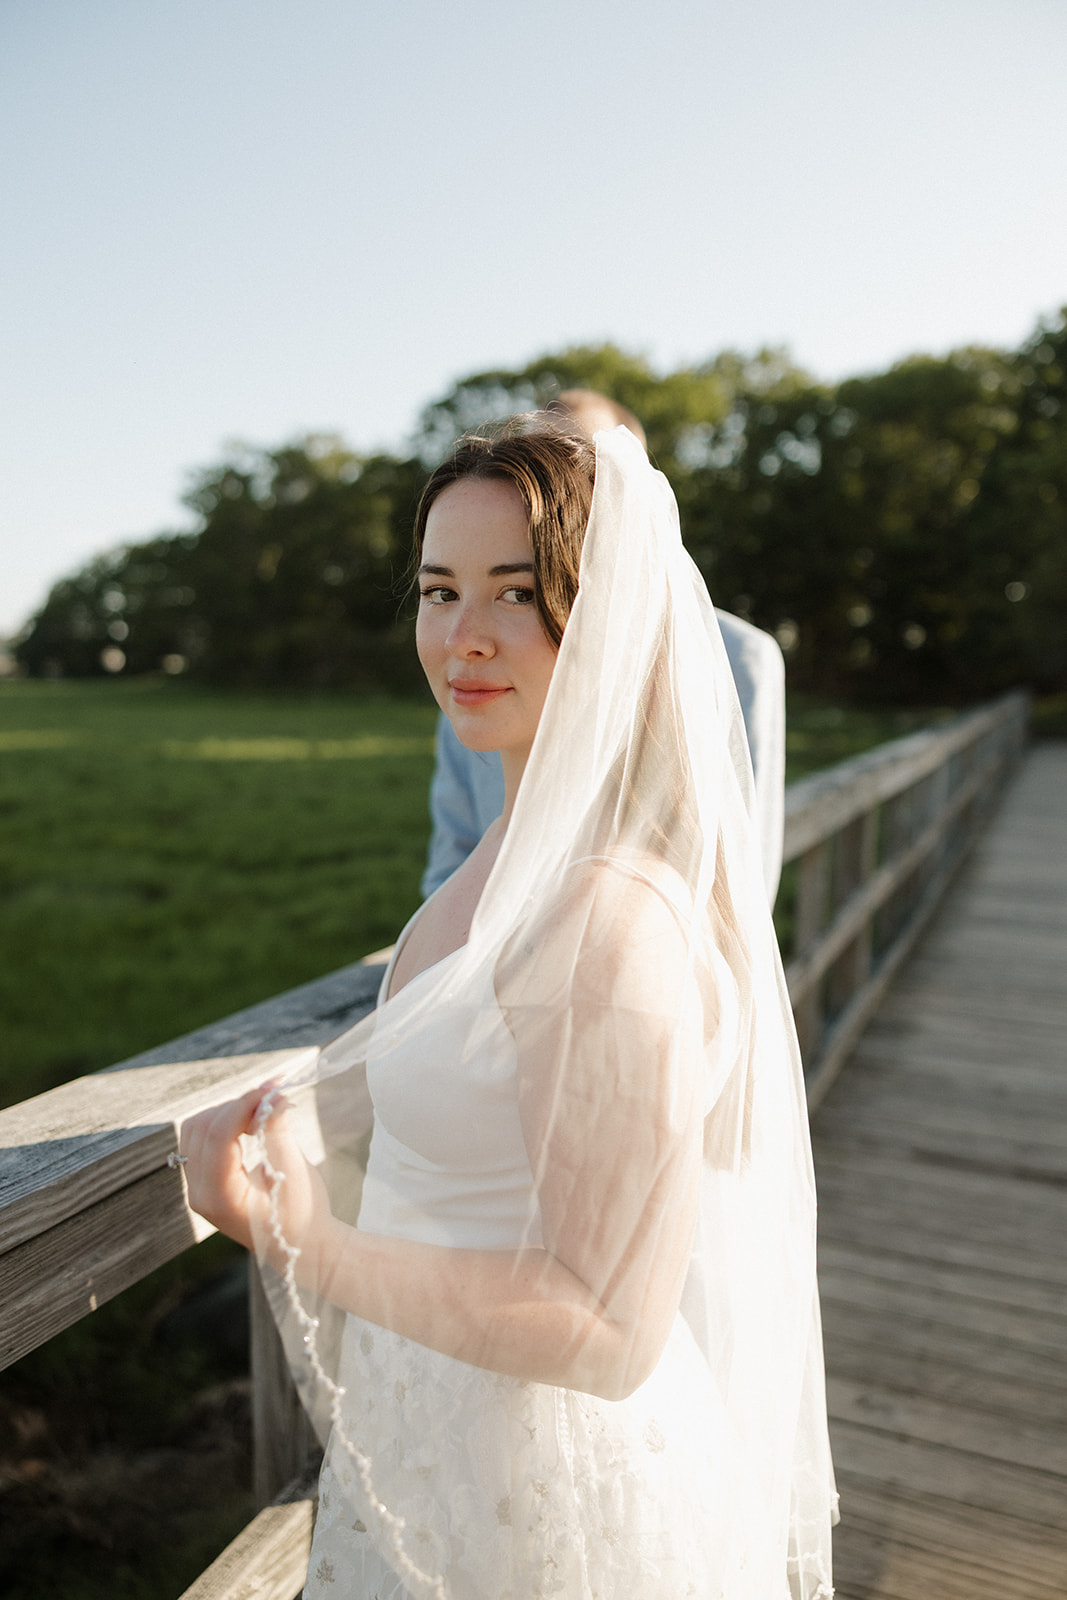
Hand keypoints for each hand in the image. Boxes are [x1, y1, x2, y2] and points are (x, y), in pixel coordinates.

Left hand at [179, 1086, 332, 1267]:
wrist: (301, 1248)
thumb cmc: (303, 1215)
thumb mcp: (292, 1171)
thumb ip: (276, 1129)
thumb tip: (272, 1095)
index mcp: (220, 1197)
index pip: (219, 1135)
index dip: (244, 1104)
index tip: (272, 1089)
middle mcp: (199, 1194)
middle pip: (200, 1128)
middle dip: (235, 1105)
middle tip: (271, 1096)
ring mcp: (197, 1189)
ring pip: (196, 1130)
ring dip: (227, 1112)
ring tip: (262, 1109)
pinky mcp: (203, 1182)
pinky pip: (201, 1140)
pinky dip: (224, 1123)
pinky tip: (250, 1122)